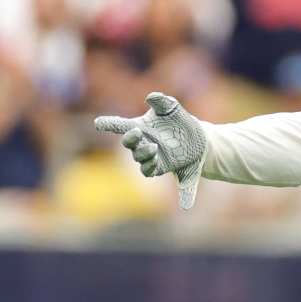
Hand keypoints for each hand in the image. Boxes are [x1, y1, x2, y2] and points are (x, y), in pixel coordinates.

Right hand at [95, 92, 206, 209]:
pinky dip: (185, 196)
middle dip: (132, 142)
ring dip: (147, 160)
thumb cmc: (179, 122)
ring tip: (153, 150)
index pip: (121, 127)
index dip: (109, 124)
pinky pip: (182, 186)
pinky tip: (187, 205)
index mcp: (143, 130)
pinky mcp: (177, 171)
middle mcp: (147, 148)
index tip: (99, 122)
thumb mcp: (173, 109)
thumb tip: (152, 96)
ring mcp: (160, 161)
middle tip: (138, 134)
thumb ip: (163, 102)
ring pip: (147, 166)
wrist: (199, 138)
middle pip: (132, 148)